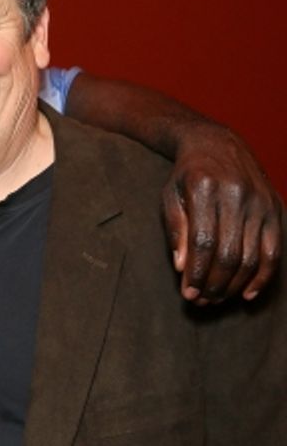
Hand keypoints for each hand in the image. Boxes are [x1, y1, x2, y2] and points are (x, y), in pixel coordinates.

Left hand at [163, 122, 281, 302]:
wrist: (217, 144)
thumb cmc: (186, 176)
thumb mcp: (170, 196)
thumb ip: (175, 230)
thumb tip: (182, 268)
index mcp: (204, 188)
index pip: (203, 242)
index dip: (196, 272)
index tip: (187, 293)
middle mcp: (236, 195)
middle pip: (229, 253)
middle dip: (214, 284)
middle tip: (201, 301)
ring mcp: (260, 202)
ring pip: (251, 257)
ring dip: (234, 285)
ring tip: (216, 298)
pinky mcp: (275, 209)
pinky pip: (274, 251)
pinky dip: (262, 277)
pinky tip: (246, 294)